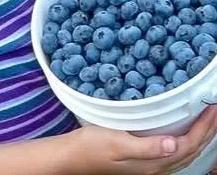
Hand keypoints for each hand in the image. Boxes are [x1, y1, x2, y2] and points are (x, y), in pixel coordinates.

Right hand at [68, 105, 216, 174]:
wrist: (72, 158)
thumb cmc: (91, 148)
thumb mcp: (116, 143)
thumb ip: (145, 147)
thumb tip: (174, 144)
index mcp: (153, 164)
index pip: (188, 146)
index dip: (203, 128)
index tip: (213, 108)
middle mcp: (155, 167)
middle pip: (191, 151)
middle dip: (207, 131)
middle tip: (216, 110)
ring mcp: (149, 166)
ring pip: (184, 152)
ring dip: (199, 135)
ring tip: (207, 119)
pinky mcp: (142, 160)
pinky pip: (174, 151)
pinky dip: (186, 139)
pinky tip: (183, 130)